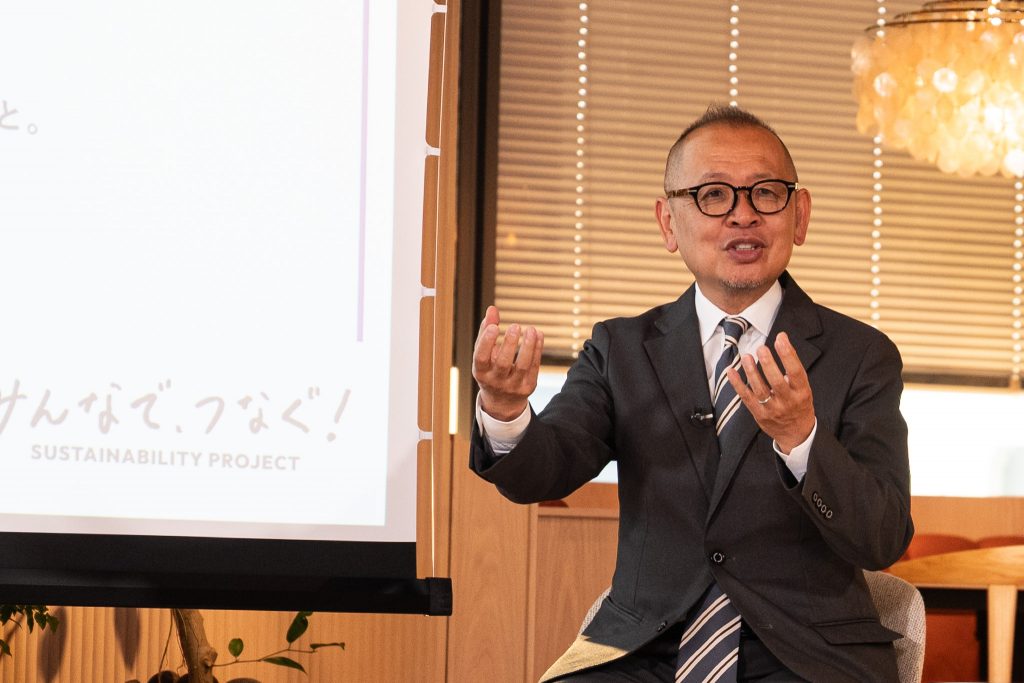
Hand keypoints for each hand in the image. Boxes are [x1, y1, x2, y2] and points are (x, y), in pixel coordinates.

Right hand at [472, 305, 543, 421]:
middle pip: (503, 363)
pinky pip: (534, 367)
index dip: (486, 342)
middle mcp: (495, 381)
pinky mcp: (528, 387)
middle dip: (510, 344)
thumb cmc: (490, 369)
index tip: (494, 327)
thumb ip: (487, 331)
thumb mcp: (484, 353)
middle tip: (515, 326)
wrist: (502, 401)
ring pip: (522, 366)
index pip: (481, 358)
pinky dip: (537, 350)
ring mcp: (513, 386)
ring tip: (531, 329)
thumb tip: (492, 309)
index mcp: (481, 372)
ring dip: (528, 346)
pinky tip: (539, 335)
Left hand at [726, 332, 814, 452]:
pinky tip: (732, 371)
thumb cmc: (799, 405)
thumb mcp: (803, 388)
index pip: (796, 372)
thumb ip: (792, 369)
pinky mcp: (759, 414)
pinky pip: (746, 397)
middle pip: (777, 382)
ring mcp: (773, 409)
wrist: (797, 434)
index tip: (781, 339)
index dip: (788, 355)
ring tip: (747, 356)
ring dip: (752, 372)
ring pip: (760, 390)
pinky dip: (737, 384)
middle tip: (761, 348)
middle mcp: (788, 402)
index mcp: (802, 393)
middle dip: (769, 364)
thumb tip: (781, 341)